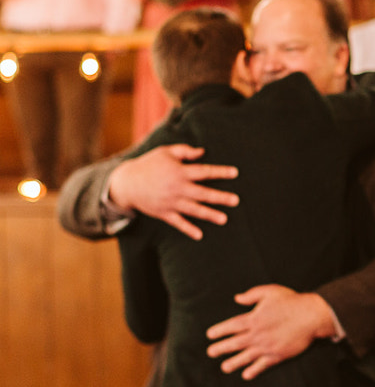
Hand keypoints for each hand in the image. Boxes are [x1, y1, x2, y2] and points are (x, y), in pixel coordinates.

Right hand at [108, 145, 238, 239]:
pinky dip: (188, 229)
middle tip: (236, 200)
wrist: (126, 183)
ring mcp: (170, 202)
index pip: (204, 172)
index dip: (220, 172)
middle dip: (220, 197)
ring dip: (209, 214)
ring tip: (224, 219)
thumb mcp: (165, 152)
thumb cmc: (149, 164)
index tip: (235, 173)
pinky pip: (177, 222)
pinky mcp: (163, 213)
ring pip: (193, 210)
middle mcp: (177, 188)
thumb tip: (203, 152)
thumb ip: (185, 151)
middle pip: (202, 193)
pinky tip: (199, 235)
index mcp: (179, 172)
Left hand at [206, 285, 337, 379]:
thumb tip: (237, 298)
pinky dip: (253, 370)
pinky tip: (246, 375)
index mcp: (253, 319)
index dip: (219, 331)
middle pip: (234, 343)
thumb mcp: (270, 291)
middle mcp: (257, 334)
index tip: (210, 335)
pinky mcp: (278, 355)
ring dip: (233, 363)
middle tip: (211, 352)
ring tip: (225, 367)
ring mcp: (267, 346)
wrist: (311, 316)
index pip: (231, 326)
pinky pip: (262, 365)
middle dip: (221, 349)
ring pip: (245, 357)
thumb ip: (252, 295)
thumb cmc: (292, 302)